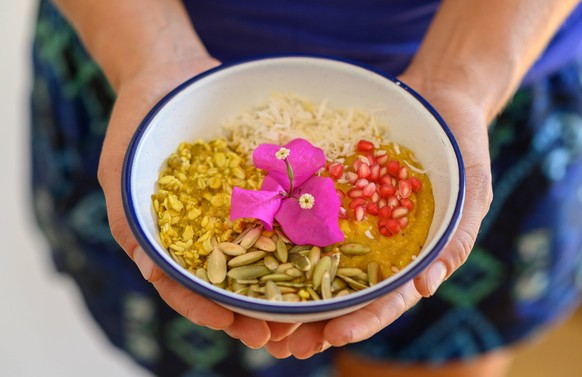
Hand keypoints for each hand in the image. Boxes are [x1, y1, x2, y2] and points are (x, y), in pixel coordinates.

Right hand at [97, 54, 298, 346]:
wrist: (171, 73)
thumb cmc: (138, 123)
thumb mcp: (122, 173)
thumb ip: (133, 221)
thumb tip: (154, 271)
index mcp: (169, 239)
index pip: (185, 286)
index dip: (205, 309)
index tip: (230, 324)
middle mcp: (205, 231)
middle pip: (227, 282)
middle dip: (249, 310)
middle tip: (276, 334)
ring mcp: (234, 210)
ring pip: (260, 256)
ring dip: (279, 286)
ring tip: (302, 310)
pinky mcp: (259, 188)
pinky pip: (280, 214)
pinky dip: (296, 237)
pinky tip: (318, 253)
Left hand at [264, 73, 492, 358]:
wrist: (438, 100)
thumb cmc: (464, 148)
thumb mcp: (473, 192)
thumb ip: (455, 240)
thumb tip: (424, 289)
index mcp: (410, 258)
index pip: (384, 299)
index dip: (360, 321)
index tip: (330, 337)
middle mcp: (375, 246)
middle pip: (343, 293)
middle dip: (314, 321)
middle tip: (281, 344)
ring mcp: (351, 221)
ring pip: (317, 263)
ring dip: (290, 291)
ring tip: (259, 316)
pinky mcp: (332, 194)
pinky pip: (305, 216)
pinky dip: (283, 236)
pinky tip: (254, 250)